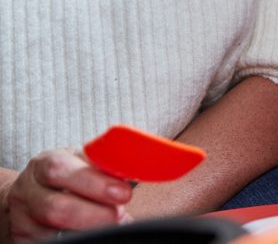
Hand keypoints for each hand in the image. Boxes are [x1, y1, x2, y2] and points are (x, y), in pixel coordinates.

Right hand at [2, 150, 130, 242]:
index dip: (94, 183)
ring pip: (50, 231)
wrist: (30, 193)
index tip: (123, 193)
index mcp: (44, 164)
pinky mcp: (22, 240)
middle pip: (55, 208)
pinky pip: (47, 242)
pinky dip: (73, 240)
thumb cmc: (67, 175)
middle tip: (119, 215)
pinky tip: (90, 236)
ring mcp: (22, 219)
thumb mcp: (81, 162)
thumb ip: (103, 166)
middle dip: (93, 214)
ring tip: (111, 226)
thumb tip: (136, 172)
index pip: (61, 170)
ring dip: (86, 230)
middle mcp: (27, 191)